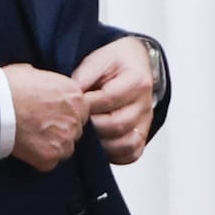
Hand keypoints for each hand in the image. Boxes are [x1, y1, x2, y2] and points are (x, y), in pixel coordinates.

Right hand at [0, 64, 83, 170]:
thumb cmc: (9, 85)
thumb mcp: (33, 73)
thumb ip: (47, 83)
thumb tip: (41, 87)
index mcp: (74, 95)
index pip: (80, 110)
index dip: (64, 113)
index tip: (50, 114)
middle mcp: (75, 117)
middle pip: (74, 130)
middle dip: (60, 130)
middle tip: (38, 127)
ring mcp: (64, 139)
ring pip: (65, 148)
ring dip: (52, 145)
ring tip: (31, 138)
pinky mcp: (50, 156)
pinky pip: (49, 162)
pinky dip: (38, 158)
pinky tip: (25, 148)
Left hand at [71, 38, 159, 164]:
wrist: (134, 63)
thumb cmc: (114, 63)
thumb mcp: (98, 60)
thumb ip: (83, 77)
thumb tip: (69, 97)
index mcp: (136, 82)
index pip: (109, 99)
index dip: (86, 105)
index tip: (72, 105)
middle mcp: (144, 104)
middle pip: (117, 125)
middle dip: (92, 126)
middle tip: (76, 123)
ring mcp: (145, 122)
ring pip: (126, 144)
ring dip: (102, 144)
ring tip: (86, 135)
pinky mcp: (142, 136)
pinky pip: (132, 153)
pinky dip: (115, 155)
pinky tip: (100, 147)